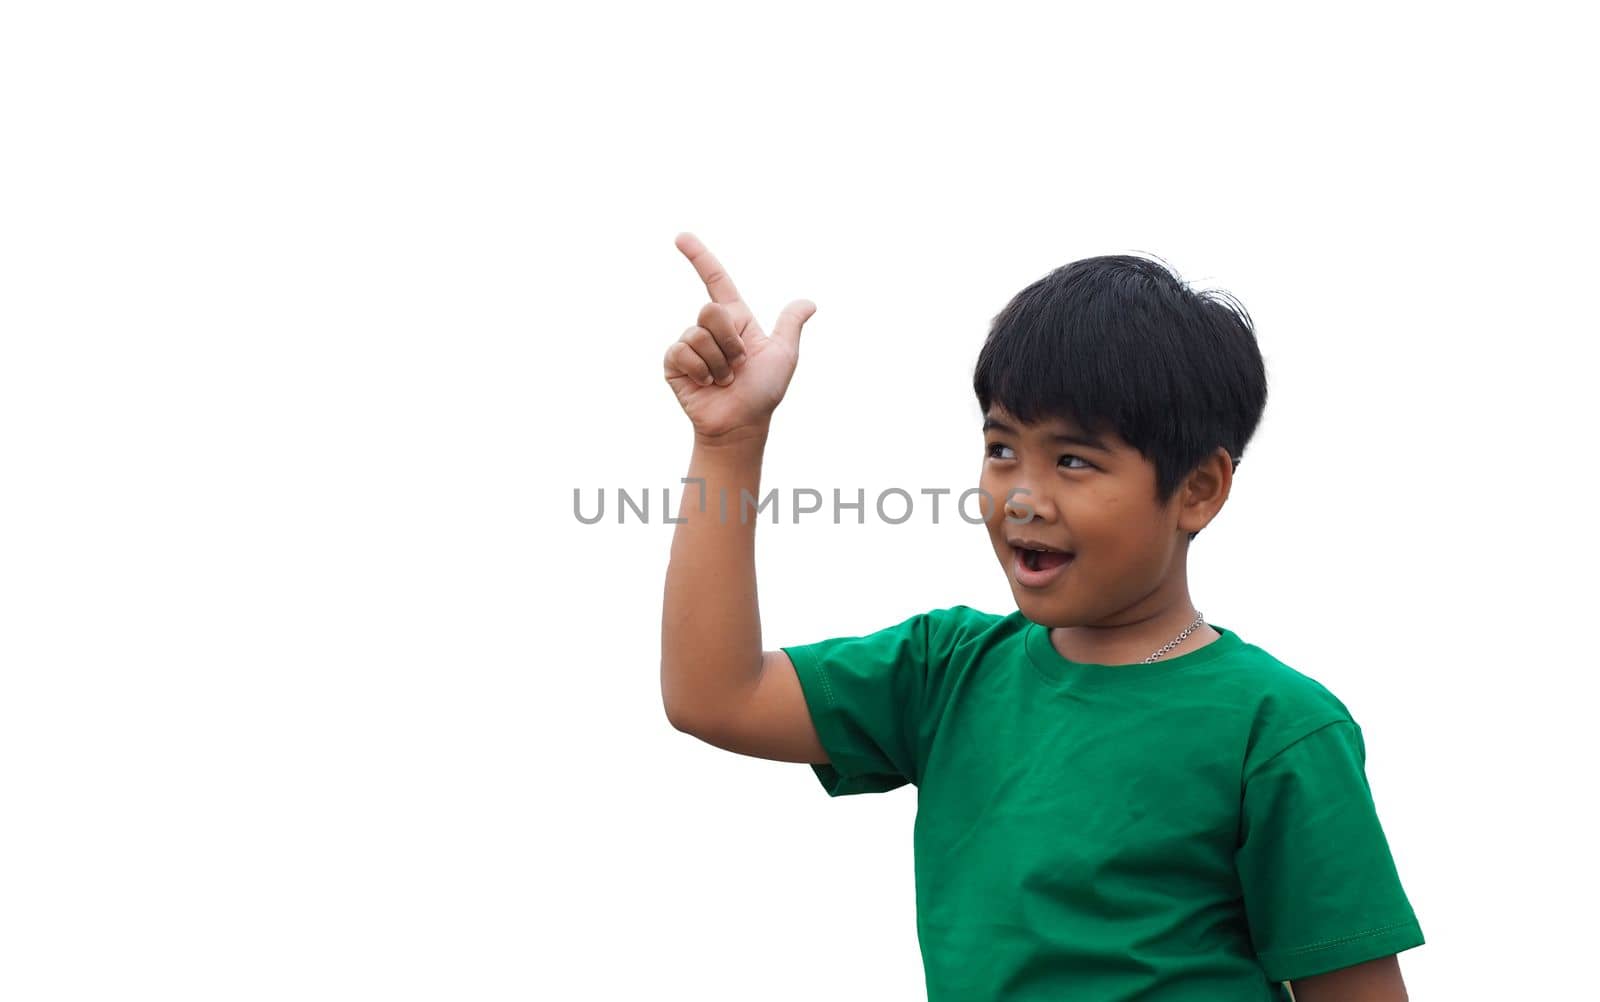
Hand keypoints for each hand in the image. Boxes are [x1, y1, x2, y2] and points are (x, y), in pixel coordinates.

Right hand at [663, 232, 815, 444]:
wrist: (741, 425)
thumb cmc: (763, 393)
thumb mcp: (783, 355)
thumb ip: (790, 326)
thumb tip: (809, 303)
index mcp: (736, 320)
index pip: (716, 280)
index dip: (699, 257)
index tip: (681, 237)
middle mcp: (710, 328)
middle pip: (711, 310)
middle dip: (730, 341)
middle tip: (738, 366)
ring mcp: (690, 345)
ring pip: (698, 334)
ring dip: (719, 363)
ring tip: (724, 380)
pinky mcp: (674, 363)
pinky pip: (683, 352)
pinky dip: (701, 371)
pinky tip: (706, 384)